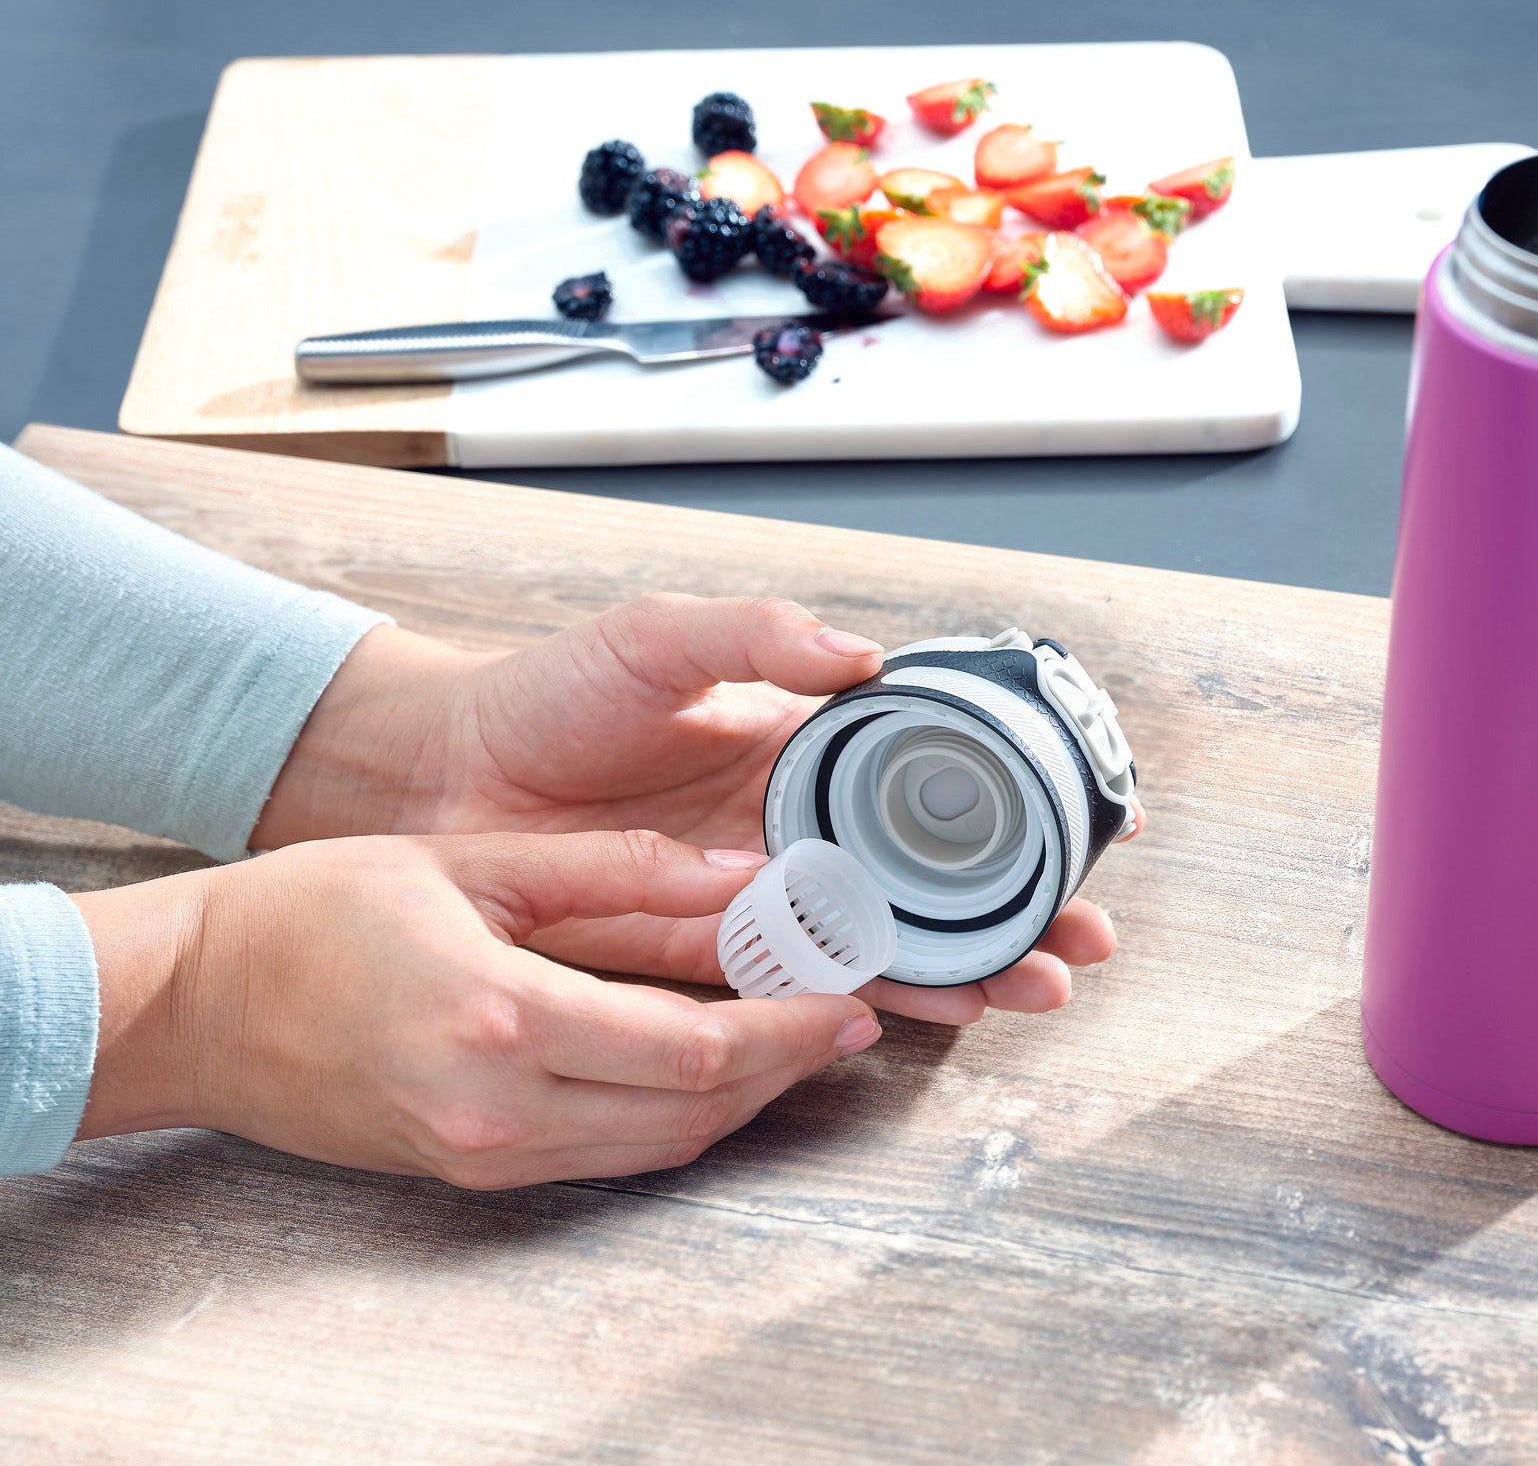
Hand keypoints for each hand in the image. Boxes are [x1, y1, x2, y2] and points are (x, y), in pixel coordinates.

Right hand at [71, 831, 880, 1186]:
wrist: (190, 1006)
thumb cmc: (311, 915)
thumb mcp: (470, 864)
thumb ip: (612, 870)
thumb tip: (733, 869)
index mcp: (502, 1019)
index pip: (692, 1049)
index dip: (789, 1030)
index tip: (850, 998)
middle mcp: (498, 1109)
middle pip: (693, 1111)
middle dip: (788, 1068)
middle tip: (849, 1019)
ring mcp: (481, 1154)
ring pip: (658, 1146)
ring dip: (741, 1101)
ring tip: (796, 1042)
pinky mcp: (468, 1170)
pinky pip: (605, 1156)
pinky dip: (673, 1118)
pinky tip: (708, 1070)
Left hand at [254, 596, 1137, 1023]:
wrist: (438, 779)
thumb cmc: (543, 699)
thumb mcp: (655, 639)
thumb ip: (756, 637)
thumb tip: (862, 653)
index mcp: (797, 755)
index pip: (926, 785)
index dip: (1003, 807)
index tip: (1078, 821)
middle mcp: (792, 836)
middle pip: (927, 883)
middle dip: (1011, 911)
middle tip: (1079, 937)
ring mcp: (754, 903)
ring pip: (882, 945)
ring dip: (962, 967)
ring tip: (1033, 985)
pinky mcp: (702, 960)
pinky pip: (798, 988)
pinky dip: (868, 1002)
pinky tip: (929, 1009)